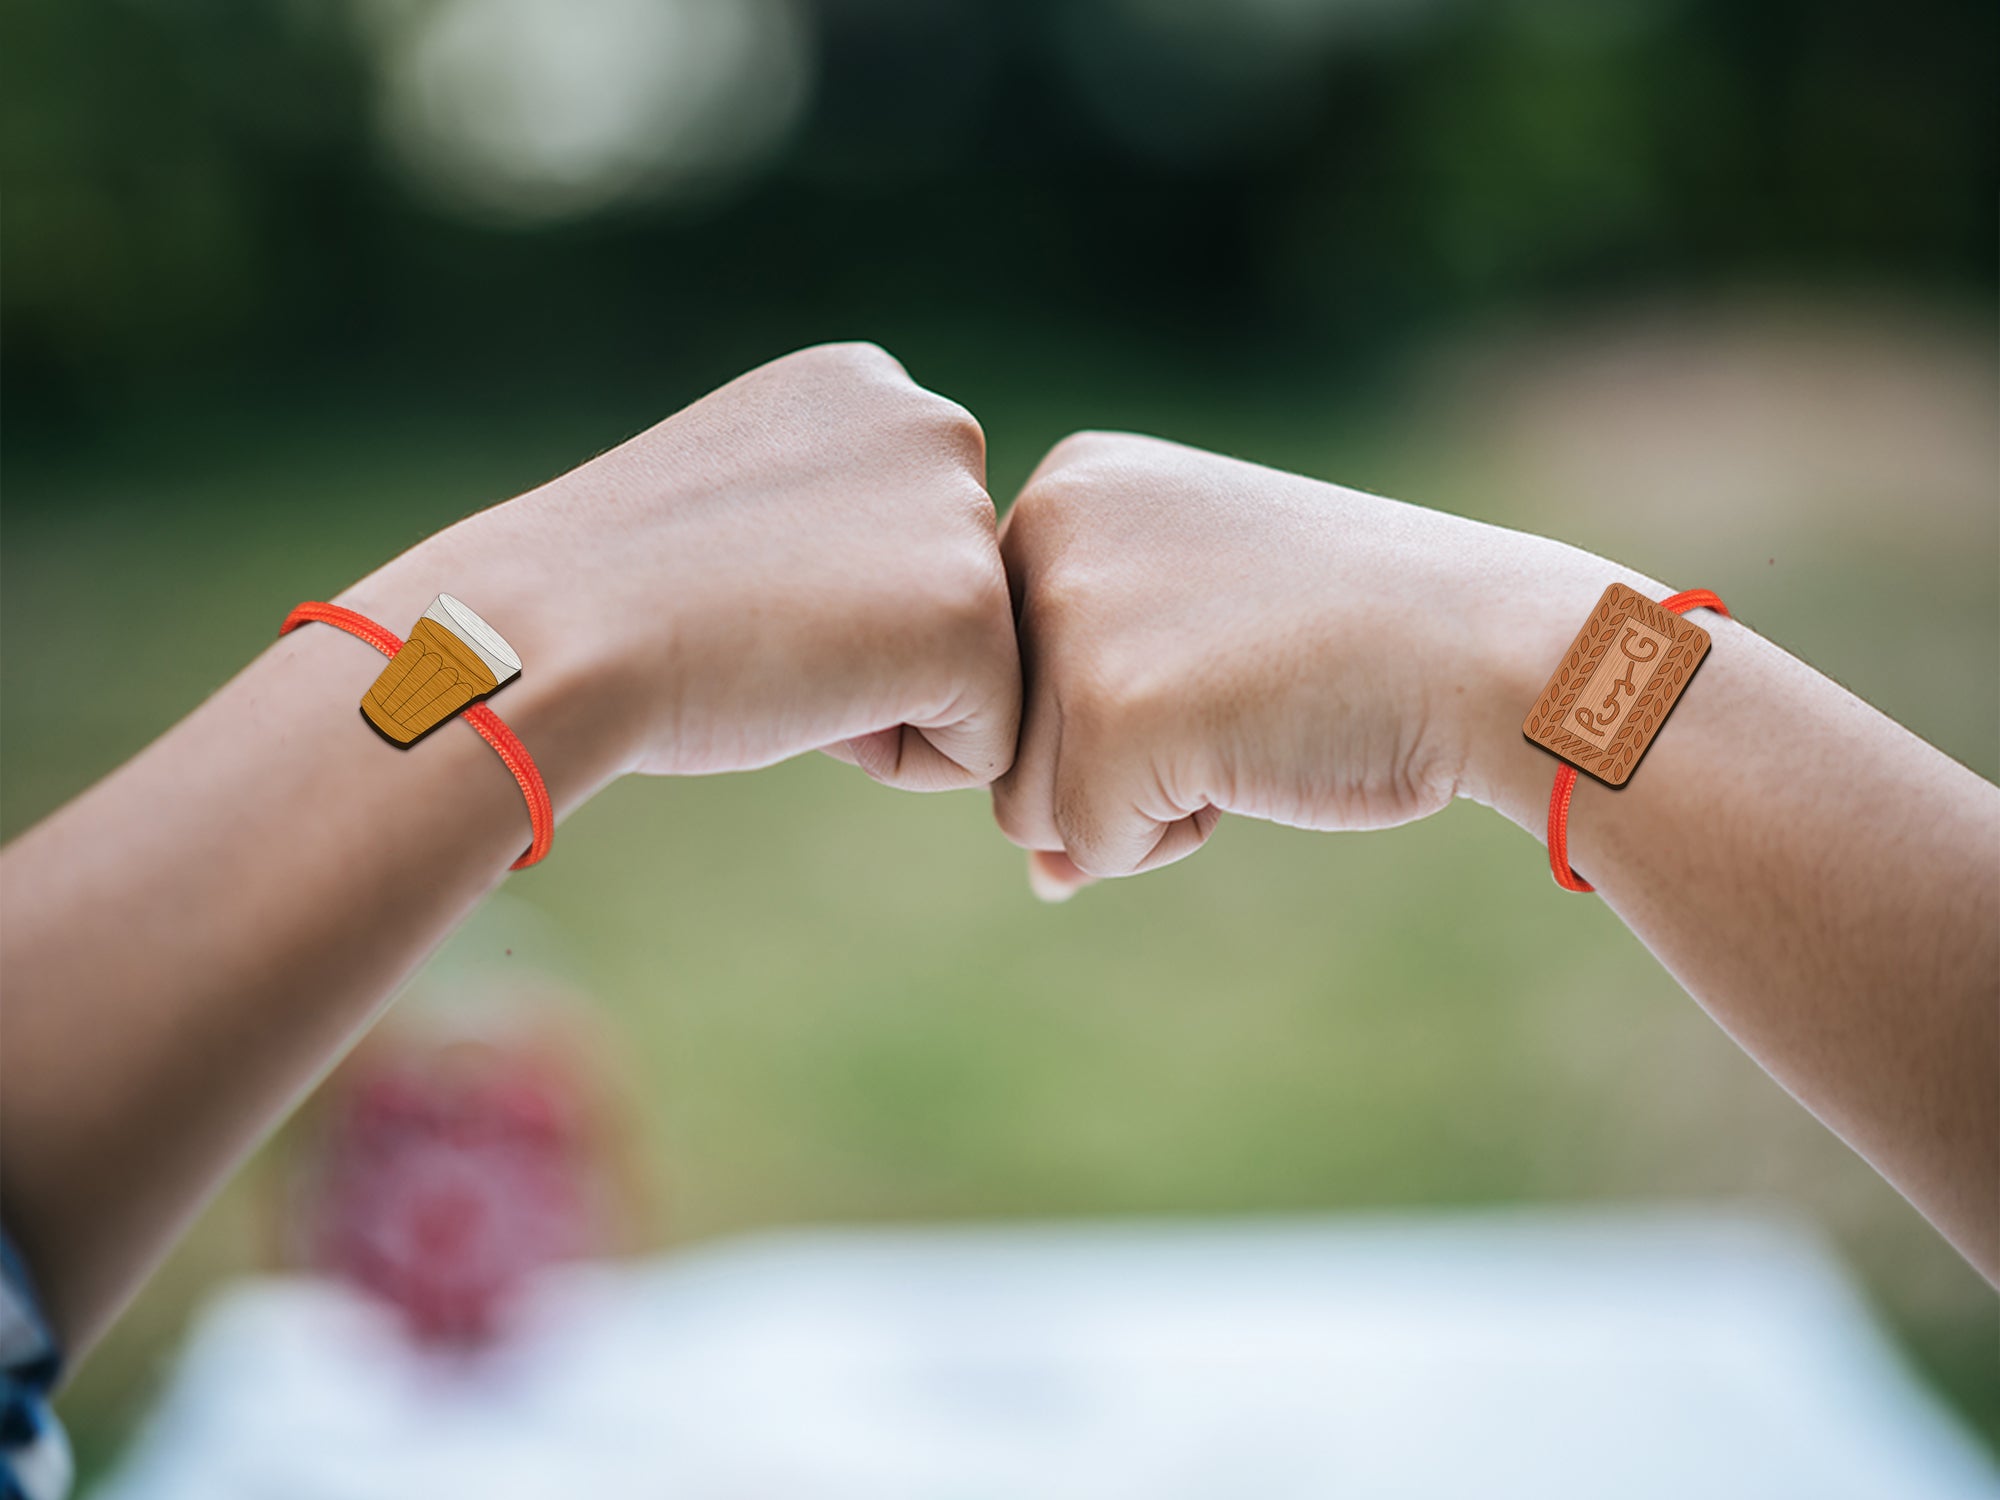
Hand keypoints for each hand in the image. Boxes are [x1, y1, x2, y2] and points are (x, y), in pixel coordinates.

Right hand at [343, 343, 1019, 795]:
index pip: (912, 547)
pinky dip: (902, 763)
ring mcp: (960, 516)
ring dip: (882, 703)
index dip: (825, 605)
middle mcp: (934, 423)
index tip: (733, 590)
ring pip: (975, 677)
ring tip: (773, 661)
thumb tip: (893, 596)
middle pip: (954, 607)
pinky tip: (805, 704)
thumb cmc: (607, 594)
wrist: (546, 633)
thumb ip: (830, 520)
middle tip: (751, 631)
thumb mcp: (741, 508)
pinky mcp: (972, 615)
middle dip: (868, 653)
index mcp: (870, 386)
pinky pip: (984, 747)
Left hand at [991, 431, 1638, 896]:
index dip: (1114, 703)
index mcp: (1071, 481)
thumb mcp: (1202, 637)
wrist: (1492, 648)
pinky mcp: (1105, 712)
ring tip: (1245, 722)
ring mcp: (1072, 614)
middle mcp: (1049, 524)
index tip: (1223, 654)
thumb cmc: (1361, 647)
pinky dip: (1171, 839)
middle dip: (1115, 763)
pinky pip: (1086, 844)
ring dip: (1139, 803)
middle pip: (1003, 733)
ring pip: (1024, 802)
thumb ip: (1089, 717)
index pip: (1009, 661)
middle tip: (1242, 694)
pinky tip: (1255, 758)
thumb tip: (1040, 870)